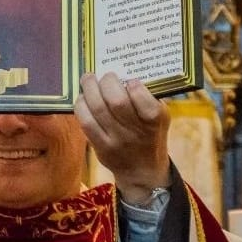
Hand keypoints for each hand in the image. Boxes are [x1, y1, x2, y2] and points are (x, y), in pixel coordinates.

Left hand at [75, 73, 170, 204]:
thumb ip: (148, 96)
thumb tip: (124, 71)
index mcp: (154, 120)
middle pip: (116, 101)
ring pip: (97, 109)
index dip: (133, 85)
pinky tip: (83, 97)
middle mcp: (136, 132)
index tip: (130, 80)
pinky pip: (85, 122)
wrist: (143, 170)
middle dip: (107, 82)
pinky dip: (81, 105)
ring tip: (89, 79)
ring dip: (89, 88)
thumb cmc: (151, 133)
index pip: (142, 98)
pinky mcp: (100, 148)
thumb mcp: (160, 116)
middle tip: (106, 76)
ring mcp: (116, 141)